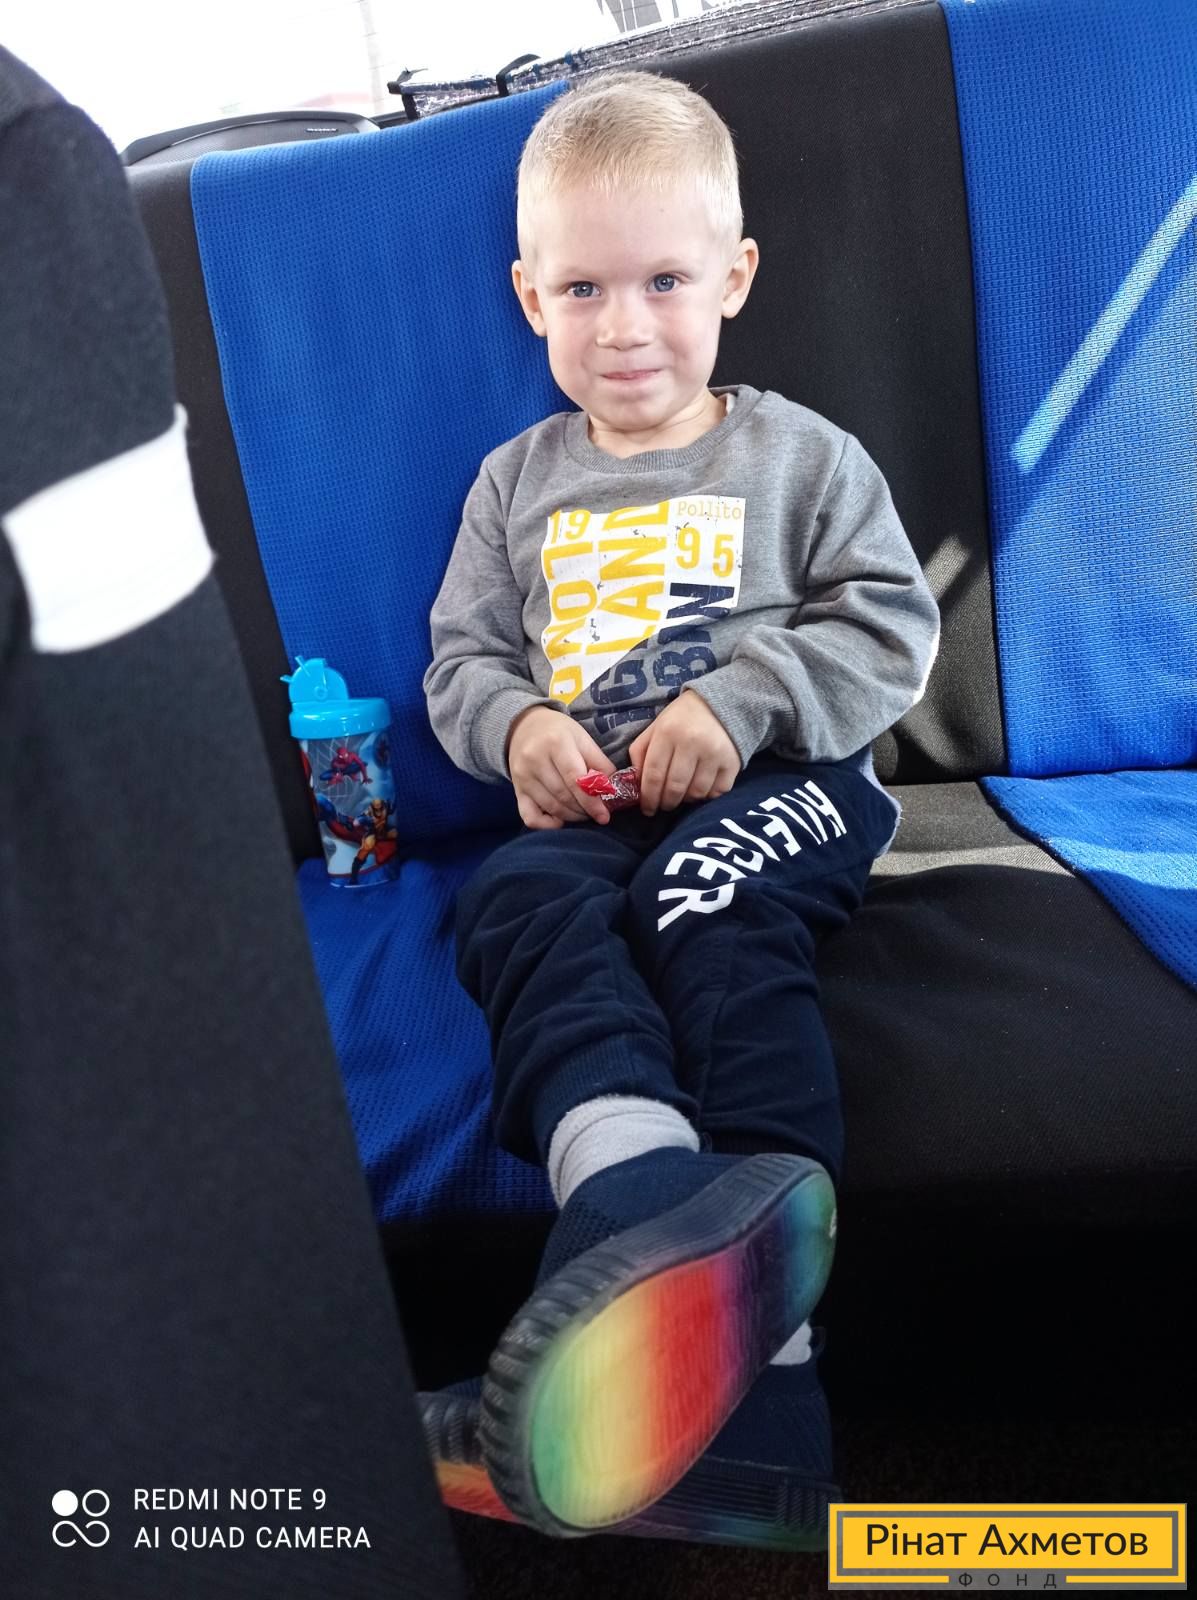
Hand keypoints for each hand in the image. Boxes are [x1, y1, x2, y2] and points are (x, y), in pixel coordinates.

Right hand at [507, 706, 615, 829]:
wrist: (524, 726)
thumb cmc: (559, 733)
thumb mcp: (582, 738)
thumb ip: (599, 762)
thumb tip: (612, 791)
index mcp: (556, 743)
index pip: (575, 779)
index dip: (591, 801)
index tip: (604, 815)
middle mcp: (535, 760)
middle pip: (563, 796)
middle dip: (584, 810)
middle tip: (596, 812)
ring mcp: (523, 777)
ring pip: (551, 807)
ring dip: (572, 816)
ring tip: (583, 813)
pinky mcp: (517, 790)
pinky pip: (530, 817)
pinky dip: (547, 825)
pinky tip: (560, 820)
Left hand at [627, 690, 739, 815]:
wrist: (718, 703)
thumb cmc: (680, 720)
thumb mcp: (655, 728)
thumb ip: (640, 752)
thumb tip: (636, 783)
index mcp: (668, 733)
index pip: (654, 774)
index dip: (648, 797)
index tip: (647, 809)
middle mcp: (692, 742)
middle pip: (675, 787)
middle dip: (666, 803)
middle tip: (663, 806)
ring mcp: (714, 753)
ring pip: (696, 793)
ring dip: (686, 800)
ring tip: (682, 796)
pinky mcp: (732, 762)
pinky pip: (717, 792)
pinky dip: (707, 796)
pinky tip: (700, 789)